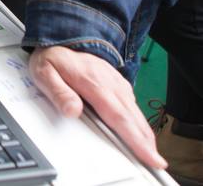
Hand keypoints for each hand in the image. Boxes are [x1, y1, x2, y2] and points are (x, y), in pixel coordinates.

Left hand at [28, 46, 165, 170]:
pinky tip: (141, 133)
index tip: (148, 154)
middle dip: (146, 142)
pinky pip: (132, 105)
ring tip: (152, 154)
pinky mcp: (117, 84)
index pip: (119, 116)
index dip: (135, 138)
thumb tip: (72, 111)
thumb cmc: (53, 59)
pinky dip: (139, 121)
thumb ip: (59, 92)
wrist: (59, 40)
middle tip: (157, 163)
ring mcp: (116, 83)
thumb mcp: (45, 74)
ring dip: (145, 133)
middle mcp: (110, 84)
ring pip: (135, 111)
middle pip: (133, 117)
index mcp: (94, 83)